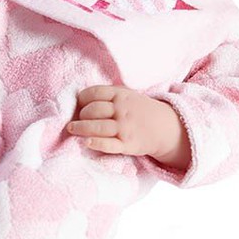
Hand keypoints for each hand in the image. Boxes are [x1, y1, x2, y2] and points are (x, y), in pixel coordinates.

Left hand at [66, 85, 190, 167]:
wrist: (166, 128)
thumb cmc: (140, 110)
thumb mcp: (128, 95)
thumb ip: (109, 95)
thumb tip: (80, 98)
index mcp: (121, 95)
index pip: (95, 93)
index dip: (82, 98)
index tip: (78, 104)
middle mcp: (122, 110)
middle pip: (94, 110)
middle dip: (81, 114)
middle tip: (76, 119)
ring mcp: (125, 128)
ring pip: (98, 127)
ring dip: (81, 128)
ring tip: (71, 129)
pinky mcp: (128, 145)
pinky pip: (109, 144)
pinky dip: (97, 143)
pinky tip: (86, 142)